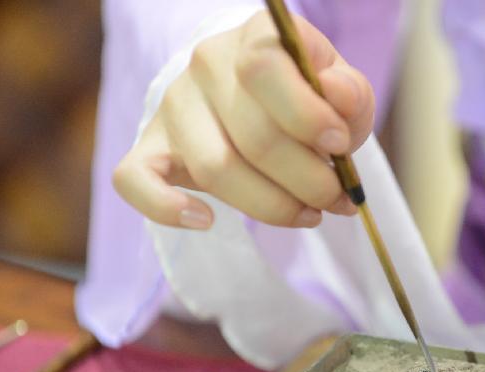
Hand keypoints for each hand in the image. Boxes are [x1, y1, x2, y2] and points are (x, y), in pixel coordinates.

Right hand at [113, 10, 373, 229]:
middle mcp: (206, 66)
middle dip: (308, 181)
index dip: (309, 117)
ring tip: (308, 214)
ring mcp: (173, 108)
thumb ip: (350, 94)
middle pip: (254, 137)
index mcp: (255, 39)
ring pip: (214, 169)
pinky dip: (165, 207)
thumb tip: (337, 97)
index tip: (340, 146)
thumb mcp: (340, 90)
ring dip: (271, 206)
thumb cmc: (304, 100)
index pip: (265, 69)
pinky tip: (206, 220)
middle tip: (336, 199)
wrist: (257, 102)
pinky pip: (135, 179)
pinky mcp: (149, 147)